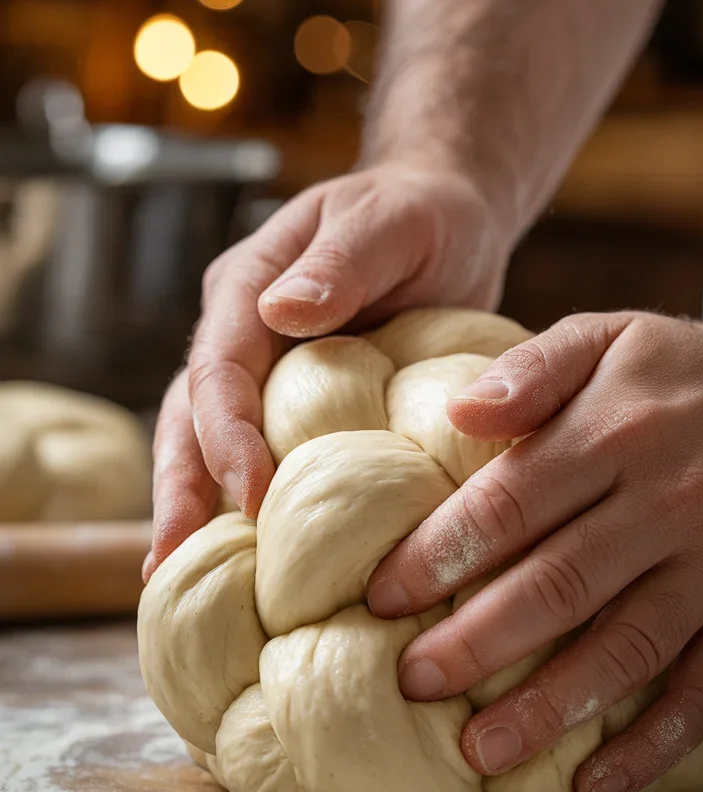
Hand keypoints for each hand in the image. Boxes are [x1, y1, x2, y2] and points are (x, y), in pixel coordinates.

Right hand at [144, 163, 513, 580]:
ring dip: (196, 505)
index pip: (220, 366)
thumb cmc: (420, 214)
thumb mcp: (389, 223)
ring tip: (176, 577)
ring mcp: (265, 369)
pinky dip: (247, 502)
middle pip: (191, 414)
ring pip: (210, 442)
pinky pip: (263, 452)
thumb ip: (341, 263)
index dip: (226, 432)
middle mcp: (243, 331)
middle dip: (180, 486)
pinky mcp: (298, 400)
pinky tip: (250, 558)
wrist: (445, 218)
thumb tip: (282, 311)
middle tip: (169, 563)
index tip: (251, 491)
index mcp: (249, 284)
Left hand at [367, 311, 702, 791]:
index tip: (382, 599)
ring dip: (547, 710)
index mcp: (617, 431)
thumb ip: (530, 369)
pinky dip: (648, 749)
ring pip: (624, 652)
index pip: (509, 503)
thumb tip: (457, 413)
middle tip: (412, 683)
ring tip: (478, 751)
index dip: (438, 556)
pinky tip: (590, 786)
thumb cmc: (681, 376)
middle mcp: (671, 501)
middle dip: (474, 644)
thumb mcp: (606, 337)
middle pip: (556, 587)